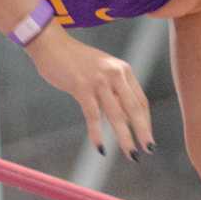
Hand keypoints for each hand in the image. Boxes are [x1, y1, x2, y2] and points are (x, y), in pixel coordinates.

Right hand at [26, 25, 154, 158]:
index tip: (147, 138)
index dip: (146, 122)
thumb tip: (124, 118)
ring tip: (131, 154)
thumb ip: (114, 90)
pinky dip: (97, 133)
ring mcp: (99, 81)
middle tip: (148, 150)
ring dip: (125, 138)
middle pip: (134, 109)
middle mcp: (115, 74)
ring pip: (117, 115)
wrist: (52, 45)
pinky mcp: (82, 87)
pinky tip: (100, 147)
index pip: (140, 101)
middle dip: (142, 132)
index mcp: (123, 70)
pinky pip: (93, 115)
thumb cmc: (76, 60)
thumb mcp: (102, 70)